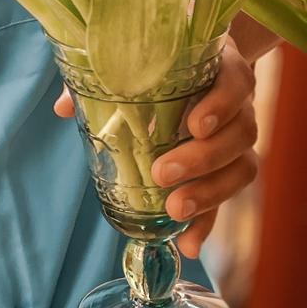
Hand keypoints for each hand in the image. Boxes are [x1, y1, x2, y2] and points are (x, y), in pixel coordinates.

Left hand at [54, 37, 257, 257]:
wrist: (193, 70)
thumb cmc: (161, 65)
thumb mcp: (134, 62)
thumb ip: (102, 78)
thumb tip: (64, 108)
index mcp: (220, 68)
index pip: (236, 82)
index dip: (221, 104)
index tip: (194, 126)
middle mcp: (239, 104)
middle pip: (241, 132)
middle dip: (203, 158)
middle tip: (162, 173)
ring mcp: (237, 138)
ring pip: (241, 167)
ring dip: (209, 194)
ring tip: (174, 210)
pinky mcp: (229, 170)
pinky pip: (227, 199)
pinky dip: (206, 224)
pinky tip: (186, 244)